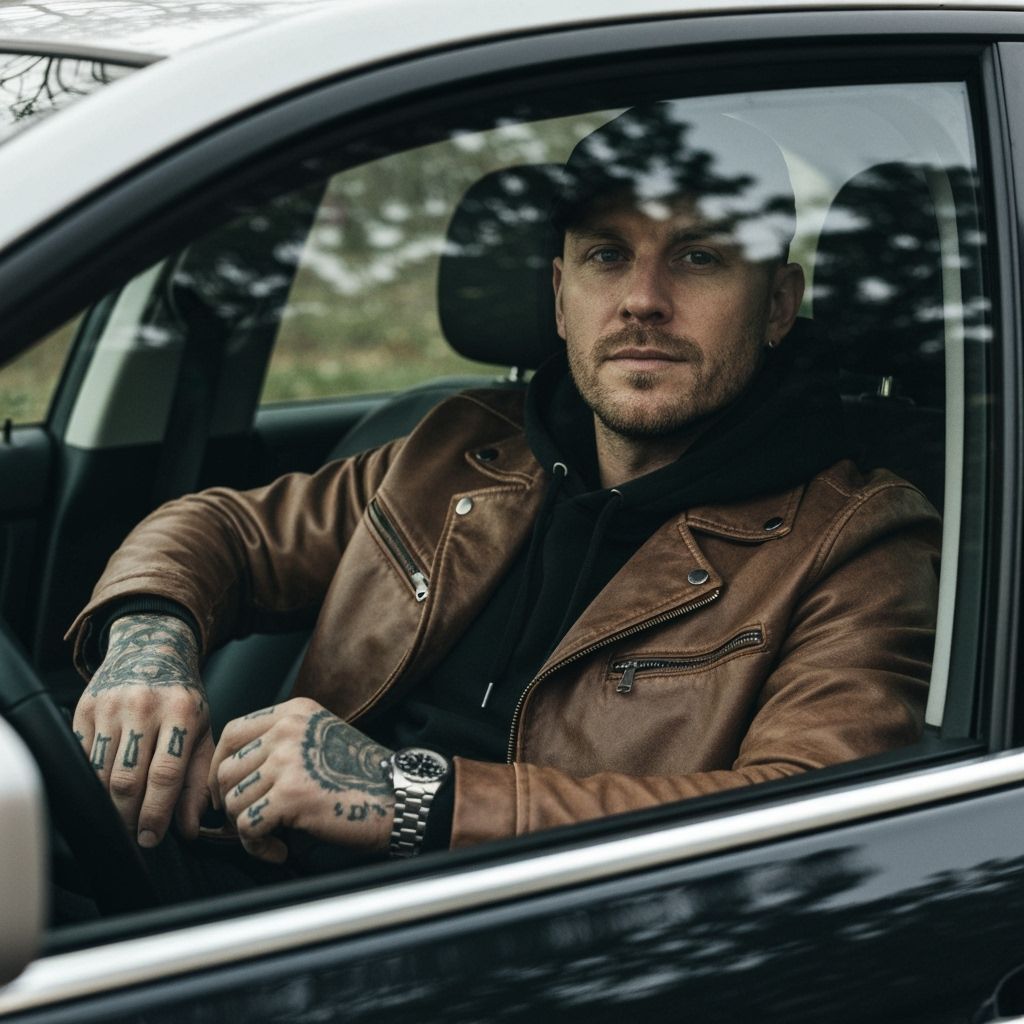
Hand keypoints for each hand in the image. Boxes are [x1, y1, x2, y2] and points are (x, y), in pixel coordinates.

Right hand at [72, 613, 211, 846]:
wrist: (152, 648)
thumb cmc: (183, 697)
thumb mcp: (204, 730)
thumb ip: (199, 780)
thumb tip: (189, 828)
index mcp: (182, 712)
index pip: (165, 774)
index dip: (156, 813)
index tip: (151, 838)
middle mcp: (144, 707)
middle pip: (127, 779)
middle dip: (128, 816)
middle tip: (133, 835)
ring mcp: (111, 706)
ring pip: (99, 773)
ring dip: (106, 805)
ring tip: (119, 819)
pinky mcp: (84, 708)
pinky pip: (81, 757)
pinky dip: (89, 781)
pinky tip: (101, 793)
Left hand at [209, 698, 394, 863]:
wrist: (399, 798)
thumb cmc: (362, 777)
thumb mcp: (321, 738)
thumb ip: (282, 742)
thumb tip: (233, 771)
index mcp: (295, 712)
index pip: (233, 732)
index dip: (220, 766)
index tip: (227, 791)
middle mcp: (289, 730)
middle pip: (227, 769)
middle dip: (230, 803)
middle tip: (247, 824)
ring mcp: (289, 760)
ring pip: (234, 800)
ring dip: (245, 829)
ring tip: (270, 839)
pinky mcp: (291, 795)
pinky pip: (248, 827)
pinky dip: (257, 847)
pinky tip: (278, 851)